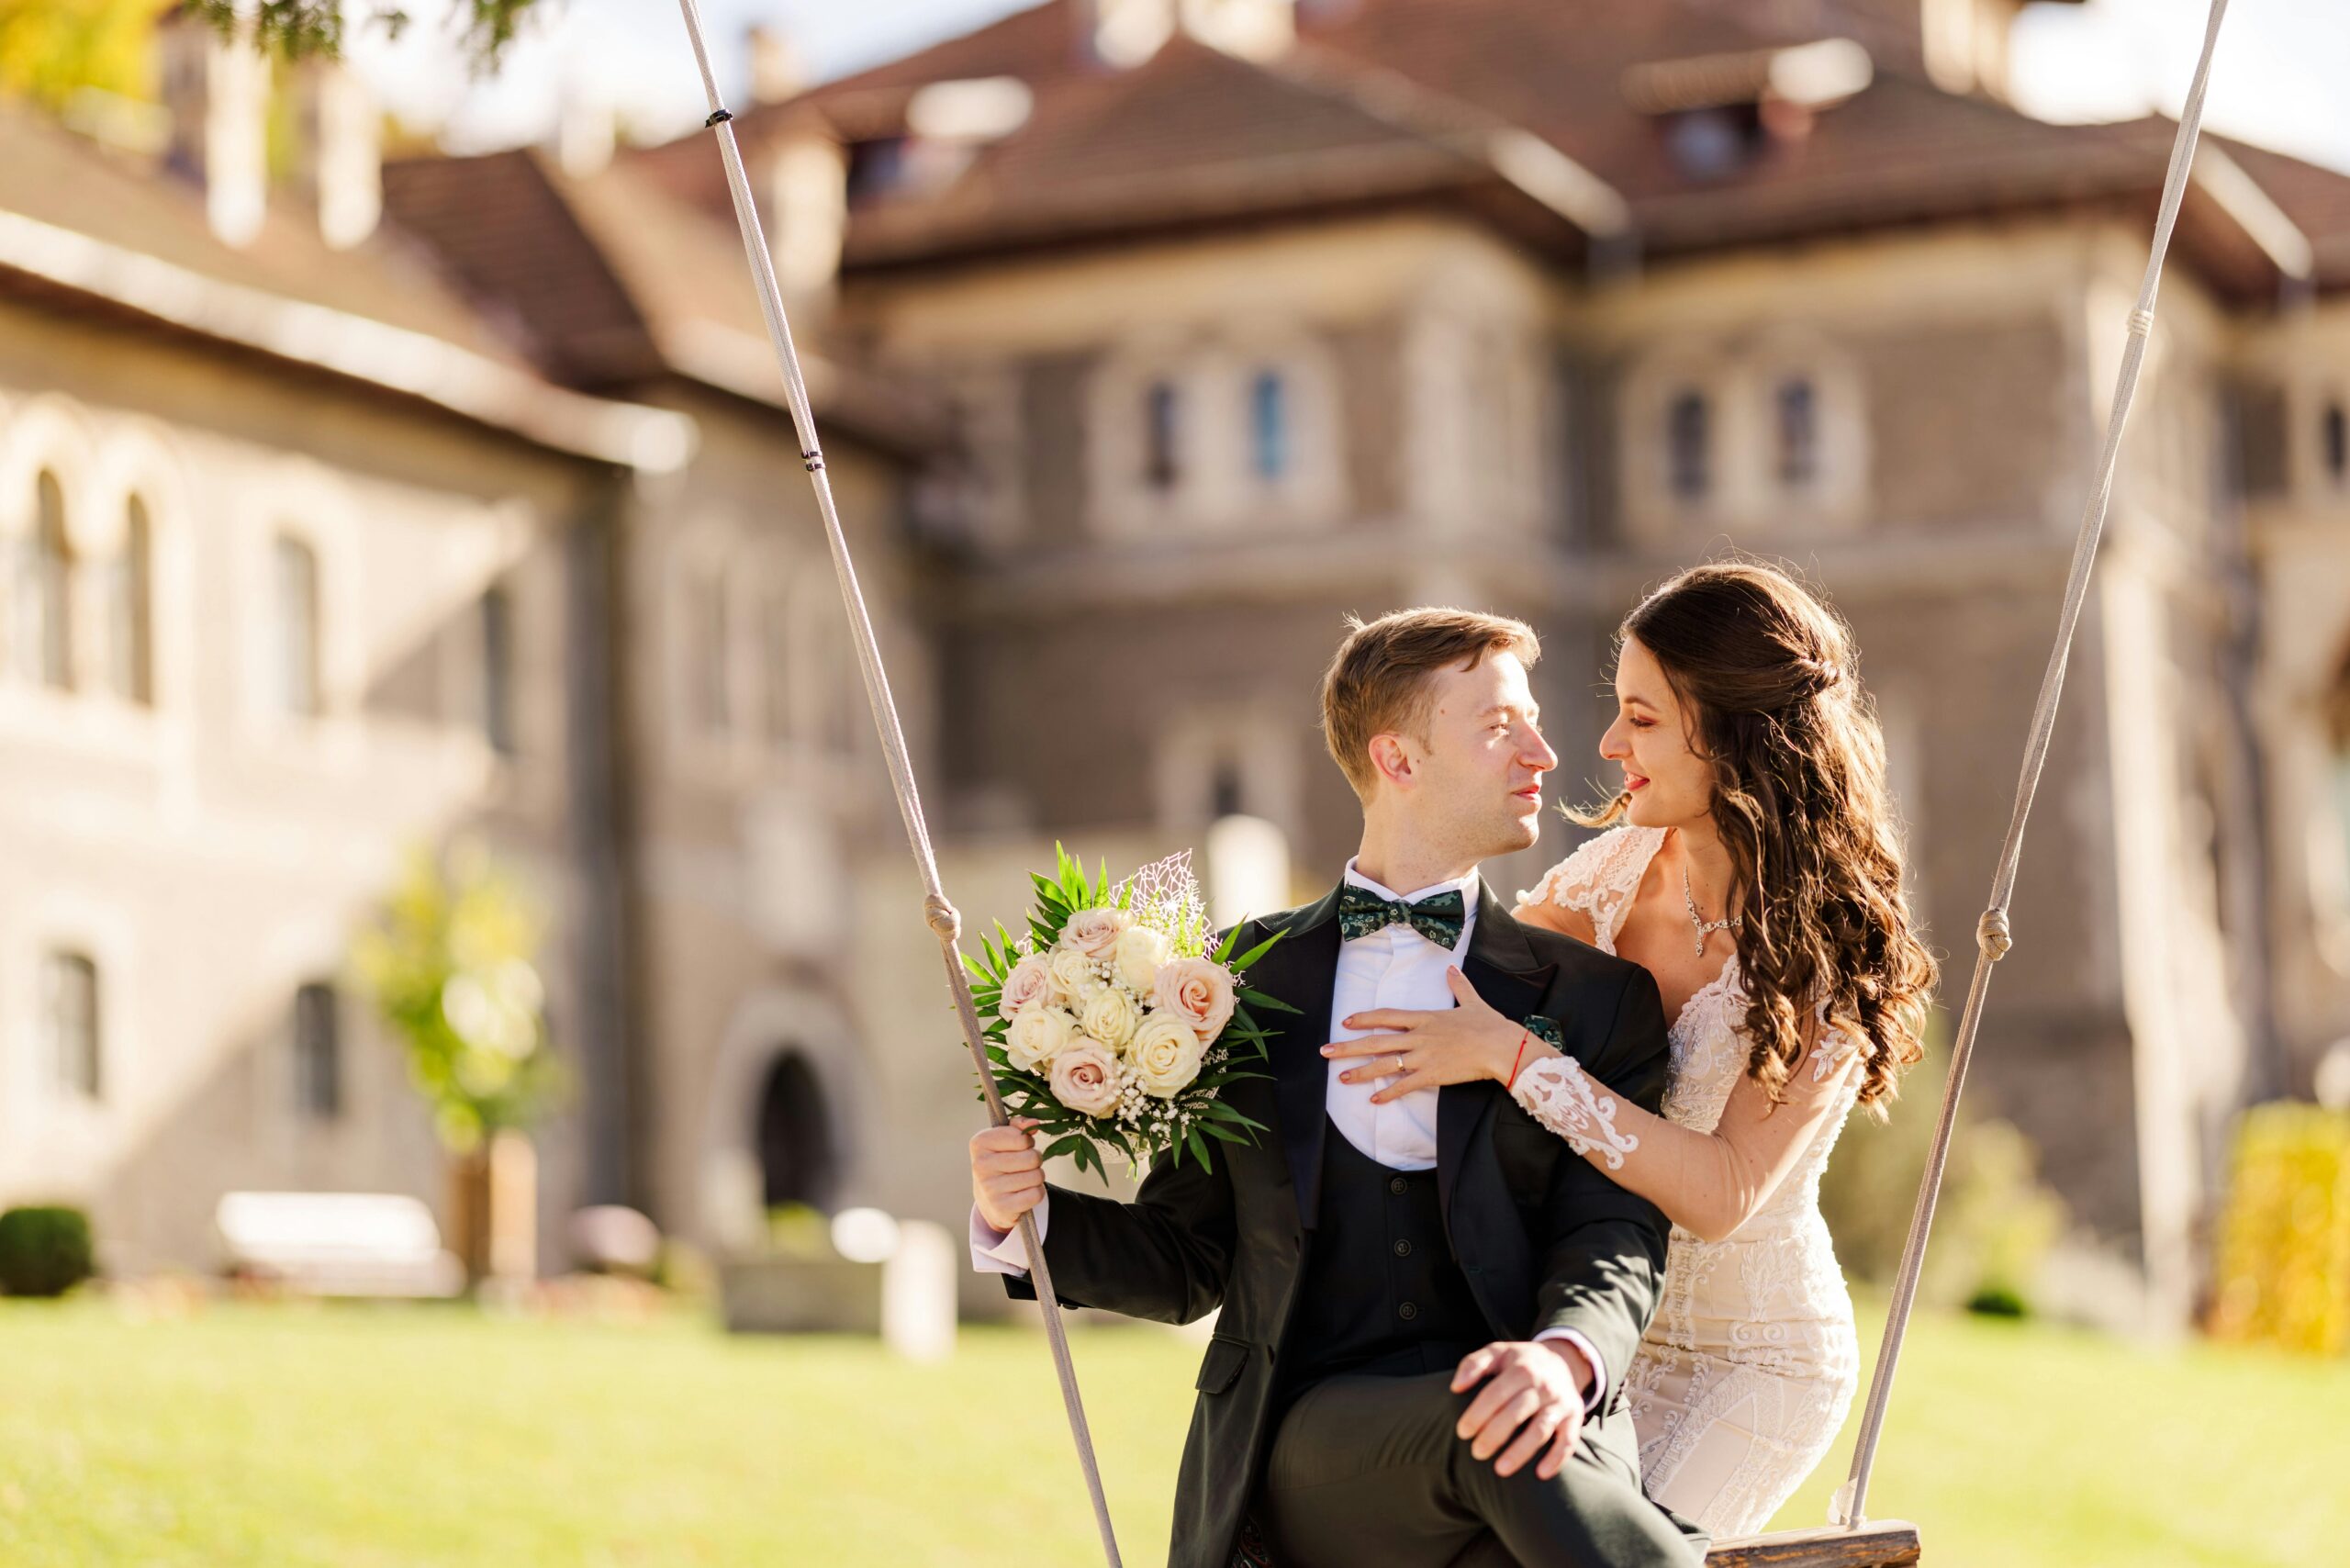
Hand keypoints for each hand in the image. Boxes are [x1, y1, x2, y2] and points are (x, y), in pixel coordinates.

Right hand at [971, 1117, 1045, 1233]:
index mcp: (979, 1143)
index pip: (1022, 1138)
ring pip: (1036, 1176)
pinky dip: (1036, 1193)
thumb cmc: (1001, 1161)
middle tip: (1024, 1165)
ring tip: (1024, 1178)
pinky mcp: (1001, 1207)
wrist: (989, 1198)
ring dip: (1036, 1177)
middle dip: (1035, 1160)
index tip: (1019, 1148)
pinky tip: (1024, 1193)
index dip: (1027, 1142)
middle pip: (1032, 1158)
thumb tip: (1035, 1124)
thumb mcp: (1005, 1139)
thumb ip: (1020, 1126)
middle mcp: (980, 1165)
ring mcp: (989, 1188)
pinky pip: (1036, 1195)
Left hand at [1322, 968, 1546, 1102]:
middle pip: (1375, 1041)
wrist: (1501, 1046)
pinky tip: (1373, 1100)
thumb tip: (1453, 969)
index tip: (1346, 1022)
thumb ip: (1459, 986)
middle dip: (1348, 1047)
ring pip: (1384, 1064)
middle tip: (1325, 1051)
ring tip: (1341, 1078)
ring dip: (1361, 1072)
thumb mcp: (1472, 1001)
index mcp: (1424, 1018)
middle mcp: (1418, 1036)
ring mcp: (1423, 1057)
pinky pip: (1404, 1086)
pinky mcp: (1432, 1075)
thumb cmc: (1489, 1024)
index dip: (1364, 1019)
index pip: (1386, 1016)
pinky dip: (1388, 1093)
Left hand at [1451, 1341, 1589, 1480]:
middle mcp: (1543, 1385)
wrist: (1562, 1360)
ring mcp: (1561, 1403)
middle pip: (1516, 1413)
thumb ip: (1473, 1364)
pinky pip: (1569, 1441)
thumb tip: (1455, 1387)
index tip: (1462, 1432)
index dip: (1478, 1414)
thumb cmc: (1520, 1362)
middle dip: (1494, 1435)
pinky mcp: (1575, 1418)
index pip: (1496, 1394)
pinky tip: (1541, 1474)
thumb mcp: (1497, 1352)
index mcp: (1522, 1368)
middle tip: (1476, 1452)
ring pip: (1541, 1430)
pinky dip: (1557, 1458)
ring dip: (1521, 1452)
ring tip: (1500, 1470)